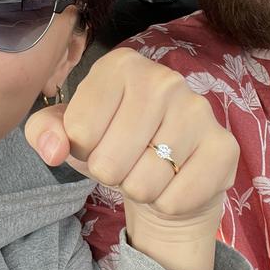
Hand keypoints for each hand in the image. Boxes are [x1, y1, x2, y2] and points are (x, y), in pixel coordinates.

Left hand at [25, 48, 239, 269]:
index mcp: (120, 66)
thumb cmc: (112, 144)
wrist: (166, 173)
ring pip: (143, 184)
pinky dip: (168, 203)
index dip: (82, 149)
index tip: (98, 141)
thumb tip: (54, 149)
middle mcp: (163, 79)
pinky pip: (176, 199)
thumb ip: (45, 132)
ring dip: (139, 190)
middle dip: (110, 174)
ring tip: (149, 170)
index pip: (78, 131)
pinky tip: (174, 182)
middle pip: (108, 162)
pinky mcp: (224, 147)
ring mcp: (198, 110)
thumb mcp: (68, 133)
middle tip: (126, 161)